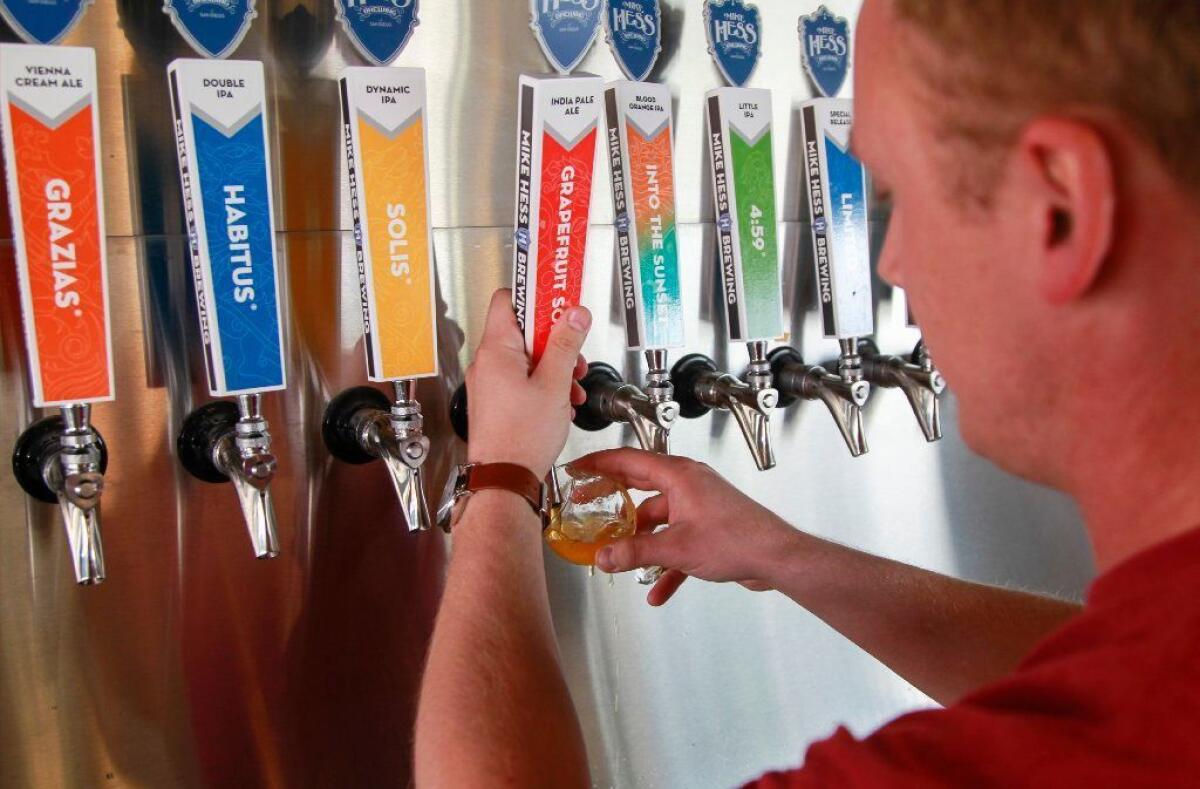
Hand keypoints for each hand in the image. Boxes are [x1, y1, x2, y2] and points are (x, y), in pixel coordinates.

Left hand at [466, 289, 590, 478]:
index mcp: (496, 350)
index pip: (508, 299)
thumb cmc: (521, 438)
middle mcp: (487, 363)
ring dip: (554, 367)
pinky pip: (521, 380)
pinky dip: (543, 385)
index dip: (536, 296)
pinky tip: (560, 402)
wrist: (504, 479)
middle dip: (555, 340)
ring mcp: (489, 384)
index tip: (559, 298)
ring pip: (526, 359)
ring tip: (571, 386)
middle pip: (523, 331)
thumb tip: (574, 314)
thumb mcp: (554, 384)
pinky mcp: (495, 402)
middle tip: (574, 352)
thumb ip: (565, 344)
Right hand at [572, 448, 798, 605]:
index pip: (629, 460)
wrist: (777, 558)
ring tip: (619, 556)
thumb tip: (605, 556)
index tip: (579, 469)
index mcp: (679, 475)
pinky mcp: (709, 528)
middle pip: (640, 486)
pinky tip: (657, 589)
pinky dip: (664, 563)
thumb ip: (635, 553)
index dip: (599, 463)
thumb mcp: (676, 549)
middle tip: (587, 502)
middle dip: (612, 499)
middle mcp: (689, 484)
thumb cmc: (739, 540)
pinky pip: (677, 542)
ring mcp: (700, 505)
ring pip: (659, 519)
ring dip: (640, 540)